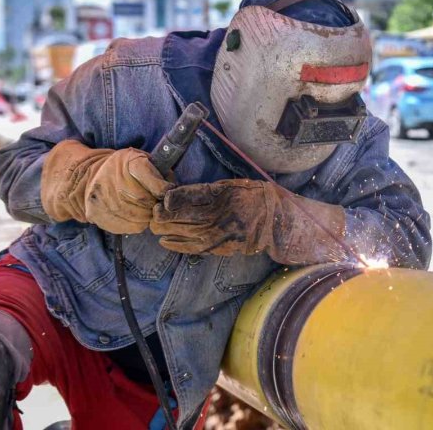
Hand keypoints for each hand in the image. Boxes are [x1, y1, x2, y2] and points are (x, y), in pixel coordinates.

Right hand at [41, 140, 173, 233]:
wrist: (89, 175)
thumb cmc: (125, 168)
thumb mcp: (144, 160)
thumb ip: (160, 172)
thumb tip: (172, 191)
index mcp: (127, 161)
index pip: (149, 177)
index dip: (162, 189)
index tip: (167, 193)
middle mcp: (111, 178)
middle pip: (144, 201)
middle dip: (155, 205)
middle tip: (156, 203)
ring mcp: (101, 197)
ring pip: (138, 217)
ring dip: (147, 216)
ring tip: (145, 209)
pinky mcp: (96, 214)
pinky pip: (127, 227)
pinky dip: (136, 224)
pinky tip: (134, 215)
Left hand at [151, 179, 347, 264]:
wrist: (278, 221)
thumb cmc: (256, 197)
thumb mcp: (234, 185)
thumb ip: (209, 190)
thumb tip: (181, 193)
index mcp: (222, 196)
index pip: (187, 198)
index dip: (170, 200)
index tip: (160, 198)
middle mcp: (218, 215)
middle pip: (181, 217)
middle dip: (162, 215)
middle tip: (153, 212)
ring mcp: (219, 233)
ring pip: (183, 233)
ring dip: (166, 230)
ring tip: (155, 226)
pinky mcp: (221, 247)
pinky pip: (194, 248)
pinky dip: (177, 245)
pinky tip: (165, 242)